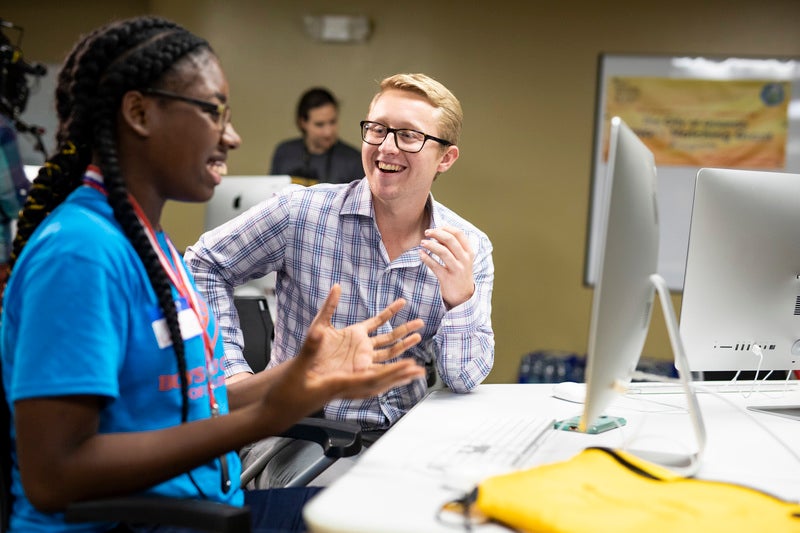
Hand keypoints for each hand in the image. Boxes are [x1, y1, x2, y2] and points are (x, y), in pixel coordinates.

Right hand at [259, 285, 424, 426]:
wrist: (277, 412)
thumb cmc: (286, 395)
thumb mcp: (297, 370)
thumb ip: (309, 349)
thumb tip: (318, 332)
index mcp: (340, 386)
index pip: (372, 378)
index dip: (392, 372)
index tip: (409, 366)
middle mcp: (345, 388)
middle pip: (380, 382)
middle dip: (400, 375)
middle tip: (419, 370)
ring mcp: (342, 388)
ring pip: (374, 381)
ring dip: (392, 375)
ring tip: (408, 372)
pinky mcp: (337, 386)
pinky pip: (363, 380)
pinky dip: (377, 375)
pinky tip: (382, 375)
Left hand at [419, 226, 474, 308]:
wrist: (463, 295)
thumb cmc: (459, 272)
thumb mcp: (462, 258)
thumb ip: (453, 246)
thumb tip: (438, 232)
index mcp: (469, 252)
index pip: (459, 234)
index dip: (446, 228)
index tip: (436, 228)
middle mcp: (465, 260)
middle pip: (451, 240)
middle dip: (437, 233)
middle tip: (427, 232)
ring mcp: (457, 269)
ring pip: (443, 252)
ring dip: (431, 245)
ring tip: (422, 242)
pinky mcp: (447, 279)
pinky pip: (435, 266)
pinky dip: (426, 258)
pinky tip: (421, 254)